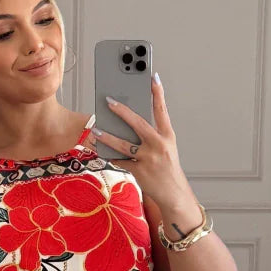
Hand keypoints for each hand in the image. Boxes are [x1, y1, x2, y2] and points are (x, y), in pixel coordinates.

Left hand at [92, 74, 188, 207]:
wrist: (173, 193)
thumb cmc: (168, 168)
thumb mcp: (166, 148)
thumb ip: (152, 135)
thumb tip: (131, 123)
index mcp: (167, 136)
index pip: (162, 110)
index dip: (158, 93)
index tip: (153, 77)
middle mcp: (159, 145)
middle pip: (138, 123)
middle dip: (122, 111)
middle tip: (109, 101)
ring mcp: (148, 159)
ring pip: (123, 144)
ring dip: (108, 137)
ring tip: (97, 130)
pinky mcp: (139, 171)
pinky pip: (121, 161)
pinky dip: (111, 157)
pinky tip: (103, 151)